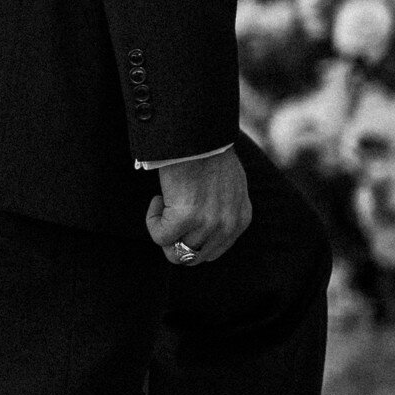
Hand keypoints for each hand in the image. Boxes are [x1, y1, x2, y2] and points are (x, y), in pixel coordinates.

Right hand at [145, 148, 249, 266]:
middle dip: (176, 242)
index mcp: (241, 219)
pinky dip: (153, 220)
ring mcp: (208, 223)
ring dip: (164, 228)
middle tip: (168, 217)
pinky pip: (160, 236)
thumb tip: (201, 228)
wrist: (199, 136)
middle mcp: (228, 225)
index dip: (191, 239)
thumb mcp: (230, 187)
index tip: (182, 218)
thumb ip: (223, 210)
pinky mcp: (186, 217)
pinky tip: (158, 198)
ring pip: (176, 251)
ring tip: (164, 202)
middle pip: (194, 257)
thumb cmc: (208, 154)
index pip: (213, 252)